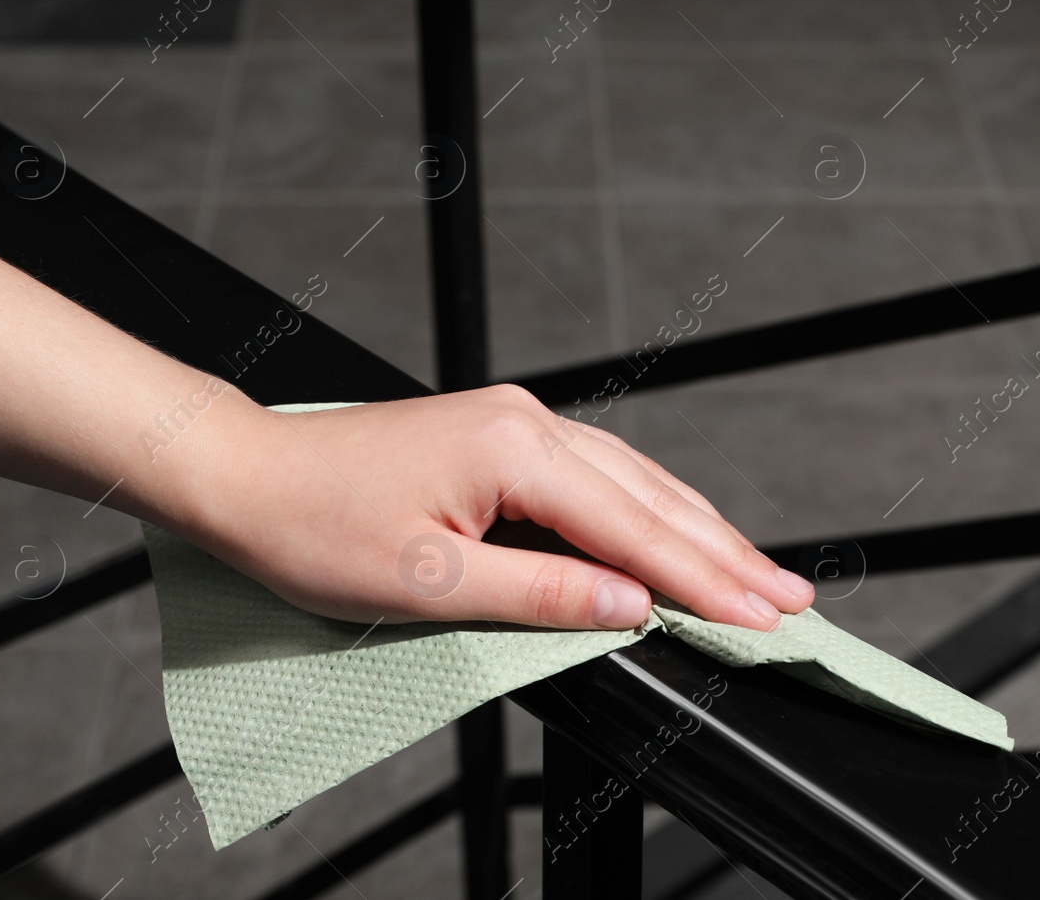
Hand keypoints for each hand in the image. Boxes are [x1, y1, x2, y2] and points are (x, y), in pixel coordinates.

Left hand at [187, 384, 813, 631]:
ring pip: (634, 482)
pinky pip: (599, 477)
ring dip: (696, 532)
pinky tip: (673, 535)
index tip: (764, 616)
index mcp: (516, 452)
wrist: (246, 474)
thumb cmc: (314, 528)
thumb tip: (631, 608)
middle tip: (792, 599)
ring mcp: (518, 425)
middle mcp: (530, 423)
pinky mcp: (503, 439)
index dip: (705, 581)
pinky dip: (647, 514)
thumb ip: (541, 595)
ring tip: (756, 573)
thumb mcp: (428, 583)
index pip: (635, 529)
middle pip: (651, 498)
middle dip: (725, 554)